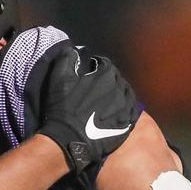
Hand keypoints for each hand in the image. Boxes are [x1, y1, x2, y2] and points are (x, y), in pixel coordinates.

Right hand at [36, 47, 139, 172]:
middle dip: (107, 80)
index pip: (105, 64)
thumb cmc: (63, 108)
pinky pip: (131, 111)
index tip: (88, 73)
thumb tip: (74, 50)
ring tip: (107, 101)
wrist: (70, 139)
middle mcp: (120, 88)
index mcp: (106, 75)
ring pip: (126, 94)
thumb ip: (67, 59)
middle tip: (96, 89)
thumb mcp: (59, 79)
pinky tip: (115, 112)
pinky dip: (125, 108)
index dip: (95, 67)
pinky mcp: (127, 122)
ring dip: (117, 94)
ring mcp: (126, 106)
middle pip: (116, 79)